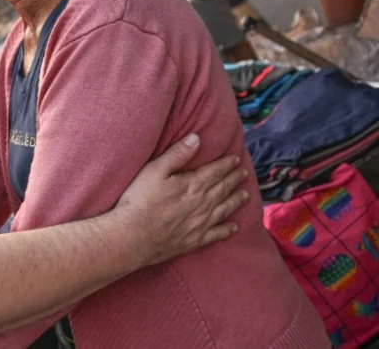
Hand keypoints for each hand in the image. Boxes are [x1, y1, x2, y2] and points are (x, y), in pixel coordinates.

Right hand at [116, 134, 248, 265]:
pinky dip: (227, 230)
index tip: (236, 159)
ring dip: (236, 201)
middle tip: (244, 173)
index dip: (226, 164)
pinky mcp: (195, 240)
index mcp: (193, 185)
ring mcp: (200, 223)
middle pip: (223, 189)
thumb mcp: (154, 170)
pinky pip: (217, 234)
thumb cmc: (140, 200)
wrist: (133, 236)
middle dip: (234, 180)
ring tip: (245, 195)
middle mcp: (202, 203)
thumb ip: (177, 154)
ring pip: (225, 209)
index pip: (215, 171)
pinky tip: (233, 227)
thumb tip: (196, 139)